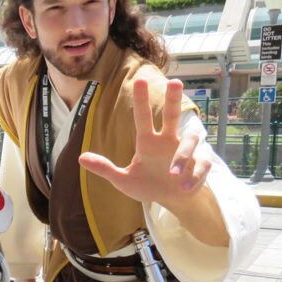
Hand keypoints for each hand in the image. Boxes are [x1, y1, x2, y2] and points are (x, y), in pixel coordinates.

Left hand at [78, 79, 210, 204]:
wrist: (171, 201)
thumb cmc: (148, 186)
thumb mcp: (123, 180)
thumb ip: (104, 168)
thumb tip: (80, 158)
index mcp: (148, 142)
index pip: (143, 118)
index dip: (141, 100)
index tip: (139, 80)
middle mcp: (168, 141)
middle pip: (172, 115)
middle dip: (173, 99)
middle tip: (175, 82)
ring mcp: (185, 152)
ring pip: (191, 140)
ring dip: (181, 156)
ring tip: (172, 174)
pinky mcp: (199, 165)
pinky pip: (201, 164)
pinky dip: (193, 176)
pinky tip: (183, 187)